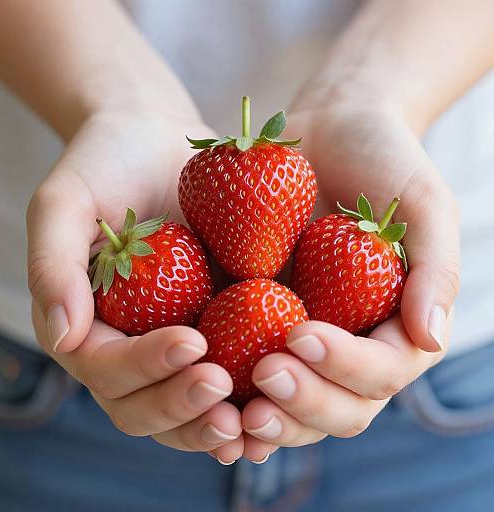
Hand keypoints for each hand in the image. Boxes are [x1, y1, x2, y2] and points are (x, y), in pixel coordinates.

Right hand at [27, 107, 243, 461]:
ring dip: (215, 423)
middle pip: (143, 406)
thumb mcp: (66, 203)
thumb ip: (53, 264)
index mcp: (89, 325)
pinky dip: (248, 400)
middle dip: (180, 407)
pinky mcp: (215, 329)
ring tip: (254, 420)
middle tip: (222, 392)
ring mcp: (173, 342)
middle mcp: (130, 345)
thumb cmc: (107, 165)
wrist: (158, 143)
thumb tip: (63, 336)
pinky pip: (230, 376)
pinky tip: (281, 397)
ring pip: (186, 409)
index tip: (191, 342)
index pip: (107, 368)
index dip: (145, 366)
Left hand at [242, 91, 459, 449]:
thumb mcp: (421, 206)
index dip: (345, 367)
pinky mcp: (259, 322)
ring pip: (292, 405)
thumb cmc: (383, 163)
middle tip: (265, 376)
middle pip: (339, 407)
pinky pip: (244, 367)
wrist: (328, 133)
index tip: (302, 333)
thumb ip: (435, 270)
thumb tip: (431, 338)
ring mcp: (302, 338)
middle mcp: (350, 345)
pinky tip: (199, 385)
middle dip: (304, 403)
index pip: (380, 372)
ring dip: (267, 417)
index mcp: (393, 328)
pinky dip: (228, 393)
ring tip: (231, 410)